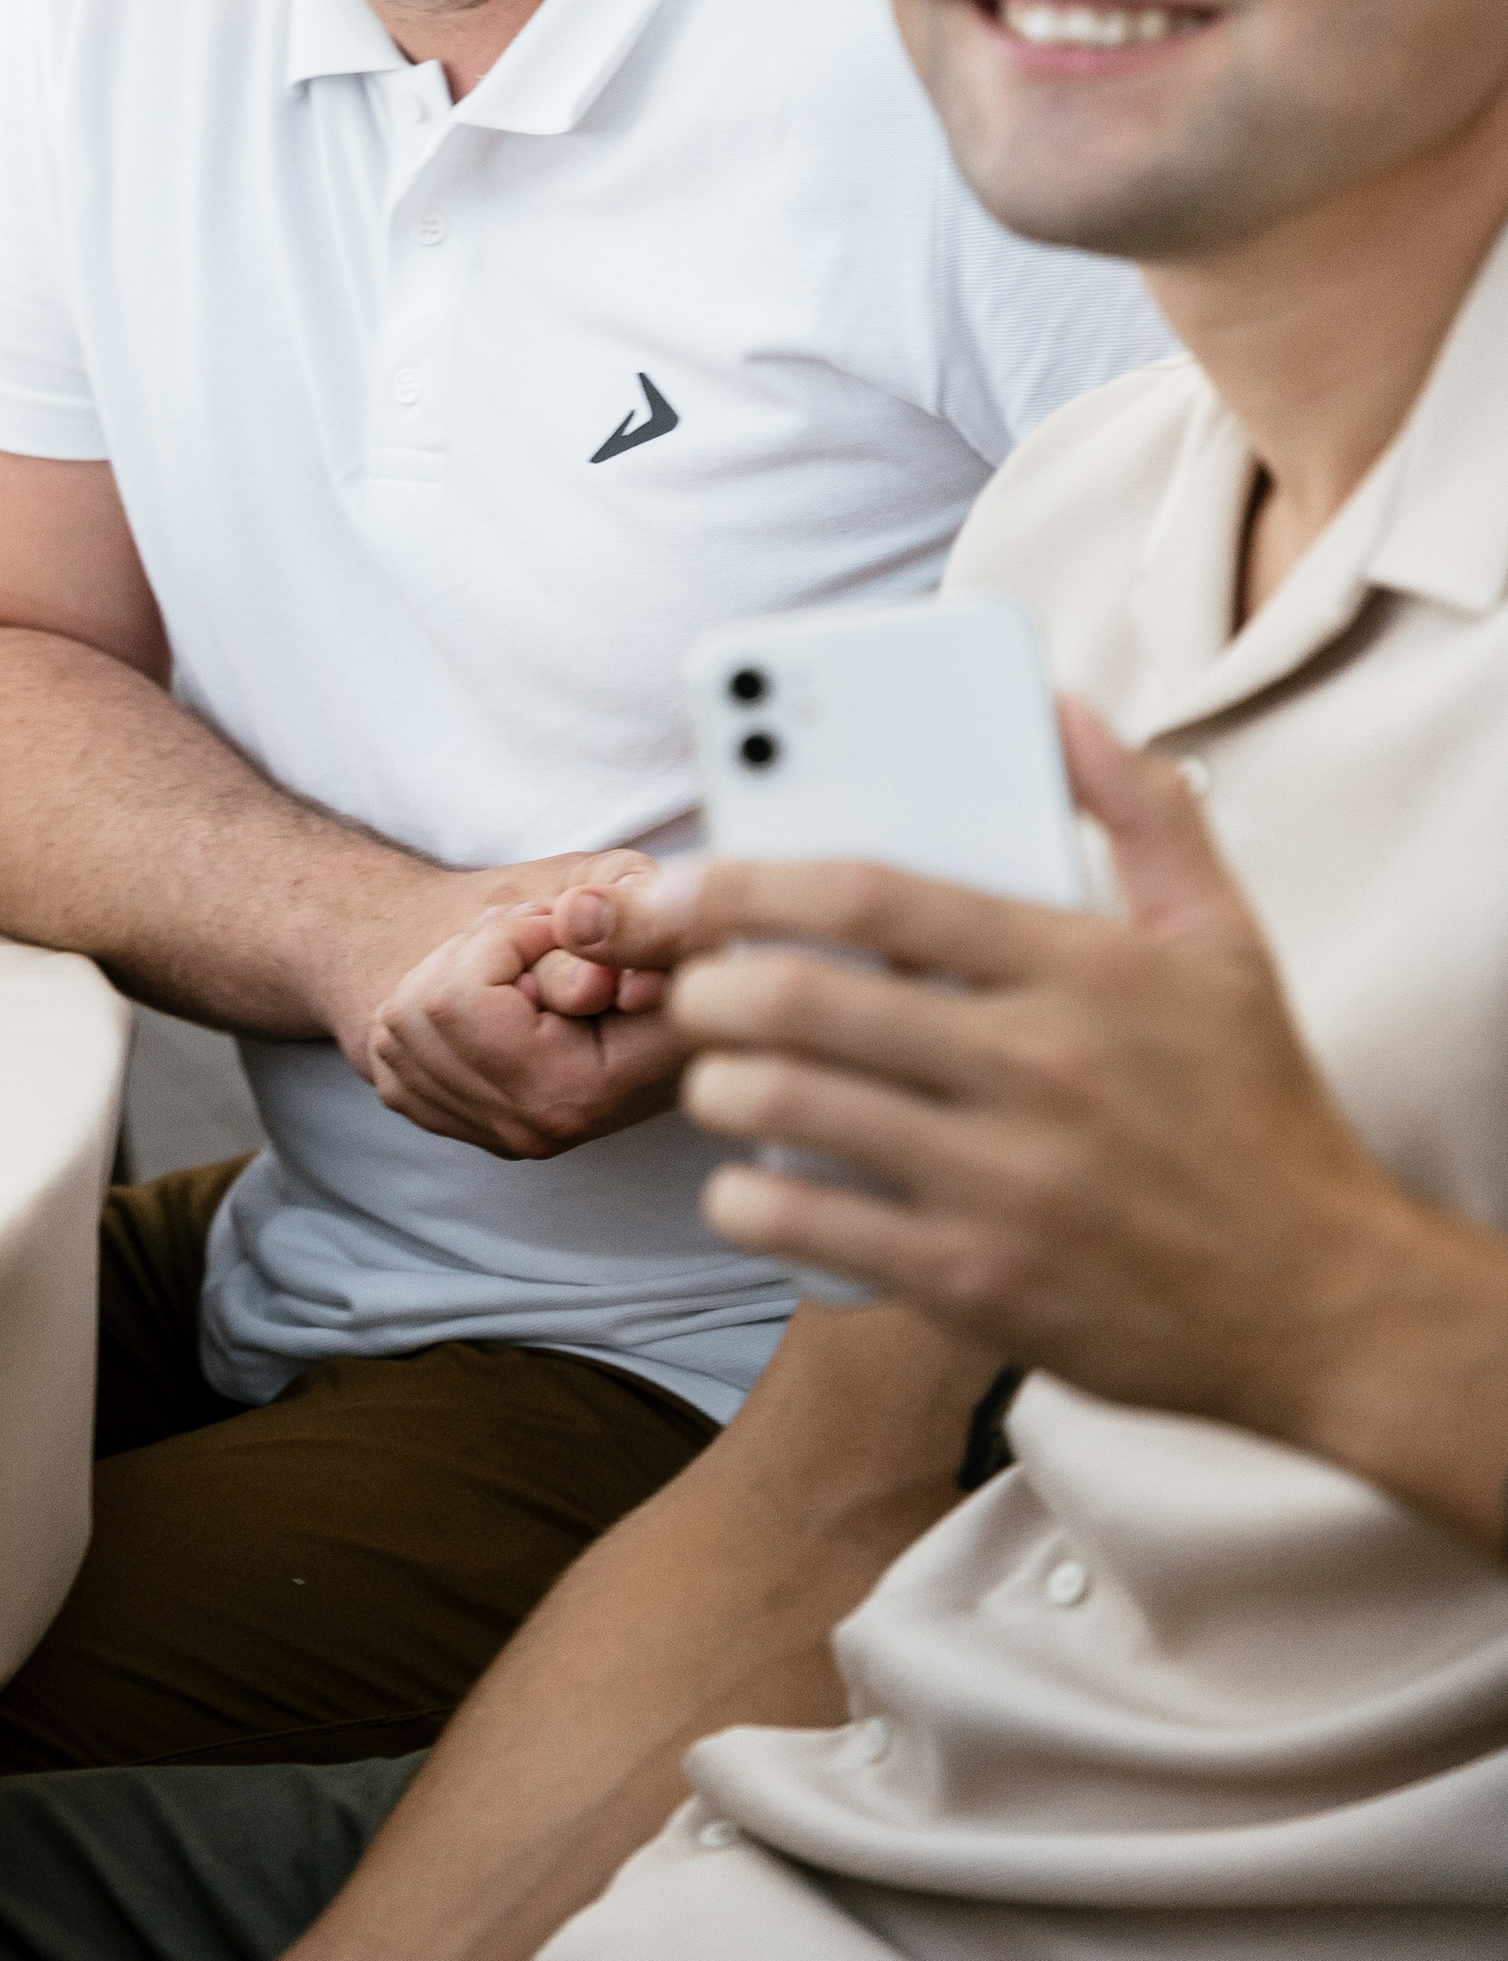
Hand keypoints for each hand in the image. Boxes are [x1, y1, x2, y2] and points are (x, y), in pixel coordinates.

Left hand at [367, 855, 698, 1156]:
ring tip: (508, 966)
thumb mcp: (665, 928)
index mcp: (582, 1092)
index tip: (558, 927)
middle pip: (428, 1006)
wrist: (650, 1026)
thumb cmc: (653, 962)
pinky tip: (483, 1002)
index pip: (465, 998)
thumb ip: (636, 926)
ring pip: (400, 1023)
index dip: (511, 935)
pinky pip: (388, 1049)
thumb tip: (574, 922)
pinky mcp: (456, 1124)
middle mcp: (531, 1129)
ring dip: (446, 971)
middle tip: (530, 938)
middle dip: (474, 948)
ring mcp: (490, 1133)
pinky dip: (421, 1009)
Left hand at [662, 702, 1420, 1440]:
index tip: (680, 881)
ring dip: (716, 1082)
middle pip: (804, 994)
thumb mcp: (1224, 941)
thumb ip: (1143, 810)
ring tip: (714, 1071)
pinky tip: (746, 1182)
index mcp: (1079, 967)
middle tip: (685, 981)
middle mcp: (1035, 1066)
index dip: (752, 875)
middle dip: (704, 979)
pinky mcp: (985, 1285)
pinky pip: (818, 1227)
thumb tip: (1065, 705)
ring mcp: (1006, 1181)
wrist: (1330, 1305)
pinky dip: (751, 1199)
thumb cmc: (1260, 1113)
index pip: (875, 891)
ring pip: (792, 1106)